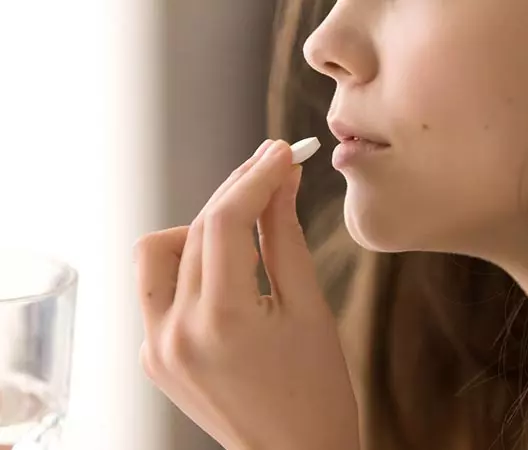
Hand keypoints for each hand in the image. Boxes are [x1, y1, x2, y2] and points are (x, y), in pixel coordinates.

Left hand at [133, 140, 359, 449]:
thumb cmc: (318, 392)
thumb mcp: (310, 308)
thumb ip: (286, 236)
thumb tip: (281, 180)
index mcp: (223, 323)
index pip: (224, 222)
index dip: (254, 177)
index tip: (280, 152)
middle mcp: (176, 334)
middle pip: (196, 229)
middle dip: (236, 193)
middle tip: (274, 171)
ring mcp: (156, 347)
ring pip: (162, 252)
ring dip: (201, 228)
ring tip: (245, 230)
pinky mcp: (153, 355)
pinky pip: (159, 289)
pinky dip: (190, 267)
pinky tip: (226, 272)